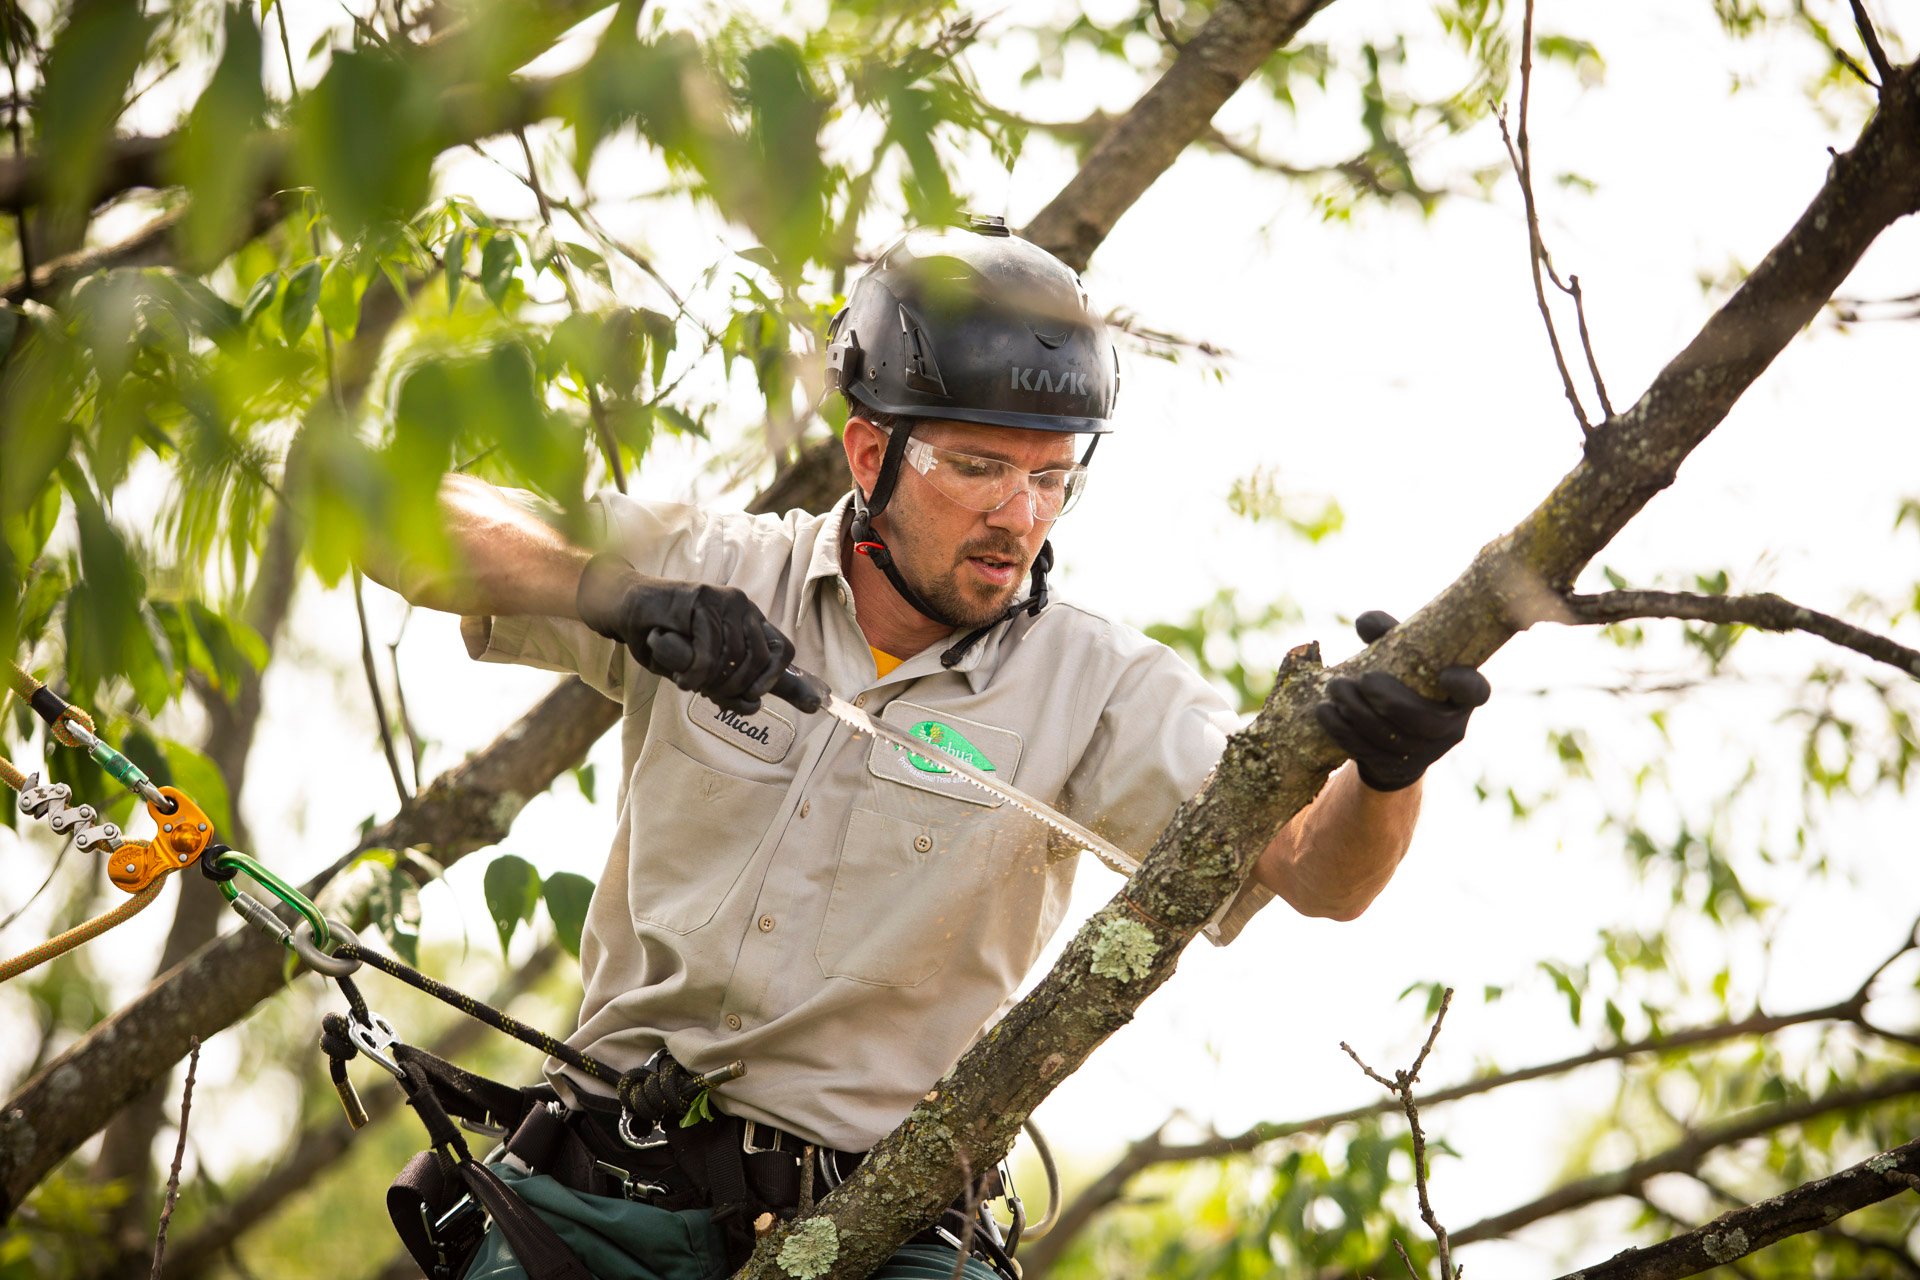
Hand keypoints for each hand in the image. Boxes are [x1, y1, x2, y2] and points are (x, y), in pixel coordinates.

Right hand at [576, 554, 795, 714]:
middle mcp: (743, 607)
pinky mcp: (702, 600)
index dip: (774, 679)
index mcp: (749, 622)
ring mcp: (724, 600)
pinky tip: (681, 676)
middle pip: (758, 659)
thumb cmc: (666, 641)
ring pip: (734, 656)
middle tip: (707, 693)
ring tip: (688, 682)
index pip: (783, 651)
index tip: (753, 698)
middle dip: (732, 686)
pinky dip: (695, 673)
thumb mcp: (703, 671)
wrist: (628, 610)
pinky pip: (709, 651)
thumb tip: (756, 707)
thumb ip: (730, 688)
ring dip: (710, 681)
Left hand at [1314, 611, 1490, 791]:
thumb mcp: (1402, 655)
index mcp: (1460, 697)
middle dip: (1391, 701)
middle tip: (1363, 680)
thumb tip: (1367, 624)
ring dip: (1358, 713)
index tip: (1445, 674)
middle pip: (1425, 722)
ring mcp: (1424, 753)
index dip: (1465, 686)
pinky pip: (1367, 751)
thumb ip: (1389, 633)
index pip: (1476, 692)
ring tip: (1336, 688)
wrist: (1394, 734)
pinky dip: (1342, 730)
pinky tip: (1324, 711)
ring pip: (1392, 739)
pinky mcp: (1394, 767)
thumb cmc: (1403, 680)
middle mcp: (1449, 728)